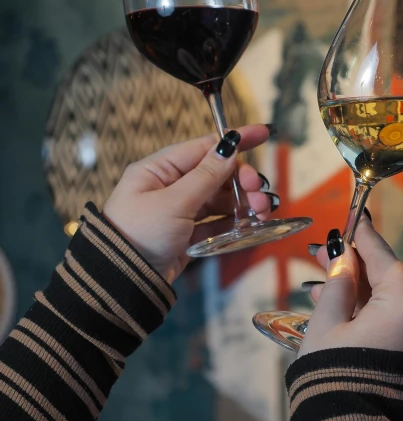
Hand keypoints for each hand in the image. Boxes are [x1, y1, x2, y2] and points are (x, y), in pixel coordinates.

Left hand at [102, 125, 271, 283]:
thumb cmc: (140, 234)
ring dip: (243, 202)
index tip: (263, 134)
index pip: (202, 147)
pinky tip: (252, 224)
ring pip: (219, 199)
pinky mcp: (187, 236)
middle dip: (241, 180)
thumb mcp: (174, 202)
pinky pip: (217, 222)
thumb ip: (205, 175)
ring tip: (263, 211)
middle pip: (215, 174)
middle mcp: (169, 187)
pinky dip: (235, 222)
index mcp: (158, 170)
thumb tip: (229, 147)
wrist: (122, 286)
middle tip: (259, 191)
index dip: (233, 140)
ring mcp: (179, 212)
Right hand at [299, 213, 402, 356]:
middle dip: (354, 265)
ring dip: (357, 290)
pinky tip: (337, 306)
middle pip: (387, 281)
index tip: (355, 218)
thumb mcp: (327, 322)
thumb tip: (344, 255)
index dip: (366, 237)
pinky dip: (366, 313)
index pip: (384, 260)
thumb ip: (338, 282)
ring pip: (387, 303)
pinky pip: (390, 325)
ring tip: (322, 282)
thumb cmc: (330, 375)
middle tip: (324, 252)